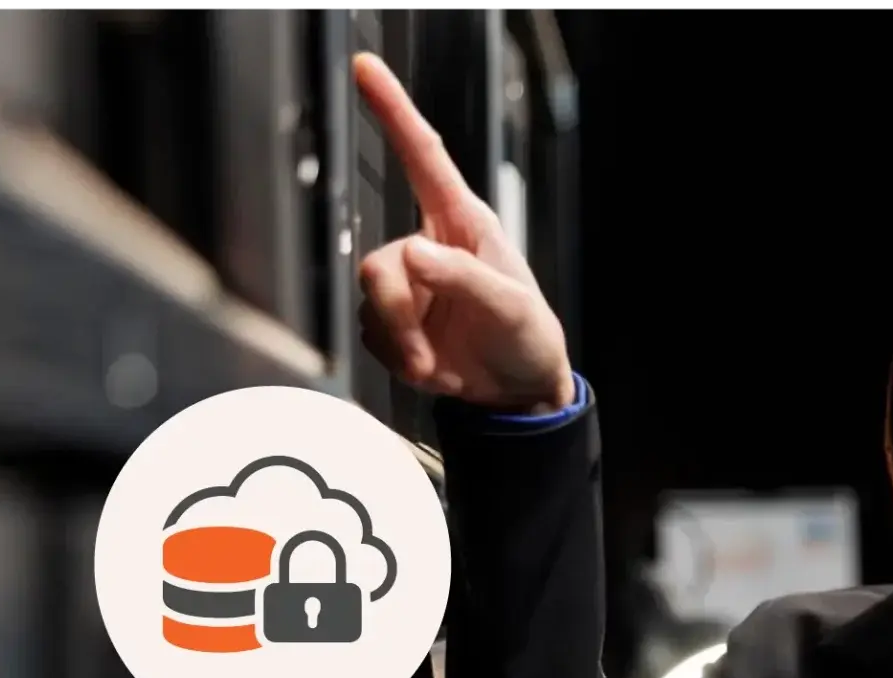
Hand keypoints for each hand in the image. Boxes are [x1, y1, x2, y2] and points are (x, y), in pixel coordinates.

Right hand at [351, 52, 573, 412]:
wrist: (517, 392)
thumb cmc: (527, 336)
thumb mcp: (511, 307)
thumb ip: (464, 279)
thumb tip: (413, 254)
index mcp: (463, 224)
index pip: (424, 157)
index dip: (394, 111)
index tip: (365, 70)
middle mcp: (428, 247)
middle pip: (378, 264)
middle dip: (397, 315)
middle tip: (426, 354)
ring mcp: (409, 285)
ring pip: (371, 304)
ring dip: (403, 345)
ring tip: (440, 363)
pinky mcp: (395, 320)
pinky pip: (371, 334)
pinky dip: (399, 360)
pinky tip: (433, 367)